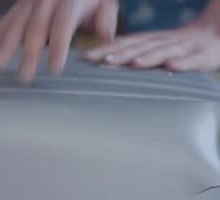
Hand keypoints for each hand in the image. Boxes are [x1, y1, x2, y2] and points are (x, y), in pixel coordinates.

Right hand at [0, 0, 118, 82]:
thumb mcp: (105, 1)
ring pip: (15, 26)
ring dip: (5, 48)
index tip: (54, 69)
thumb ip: (105, 20)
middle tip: (24, 78)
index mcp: (69, 1)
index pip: (61, 26)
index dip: (57, 47)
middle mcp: (46, 0)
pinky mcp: (18, 6)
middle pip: (35, 29)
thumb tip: (104, 41)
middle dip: (28, 55)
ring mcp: (29, 2)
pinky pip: (2, 22)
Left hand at [84, 1, 219, 71]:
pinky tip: (172, 66)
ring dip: (148, 57)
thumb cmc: (184, 44)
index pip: (125, 44)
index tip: (86, 58)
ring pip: (165, 51)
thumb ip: (135, 51)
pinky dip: (183, 62)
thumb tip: (104, 61)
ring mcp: (186, 47)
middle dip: (119, 53)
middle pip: (140, 47)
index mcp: (152, 40)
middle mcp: (166, 41)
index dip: (106, 49)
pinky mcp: (206, 54)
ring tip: (133, 62)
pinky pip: (195, 59)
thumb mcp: (157, 46)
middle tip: (100, 61)